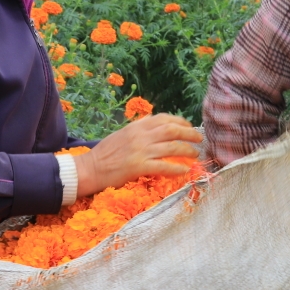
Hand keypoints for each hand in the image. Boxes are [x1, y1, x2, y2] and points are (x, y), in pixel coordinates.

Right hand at [75, 114, 202, 197]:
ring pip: (172, 147)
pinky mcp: (139, 167)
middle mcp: (141, 136)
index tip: (189, 126)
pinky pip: (164, 166)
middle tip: (199, 139)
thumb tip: (152, 119)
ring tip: (195, 155)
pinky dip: (176, 168)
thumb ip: (138, 127)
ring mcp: (141, 151)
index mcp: (137, 126)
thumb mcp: (122, 133)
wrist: (90, 168)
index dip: (180, 121)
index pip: (164, 118)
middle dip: (190, 133)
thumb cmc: (105, 152)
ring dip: (187, 151)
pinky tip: (184, 171)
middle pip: (173, 130)